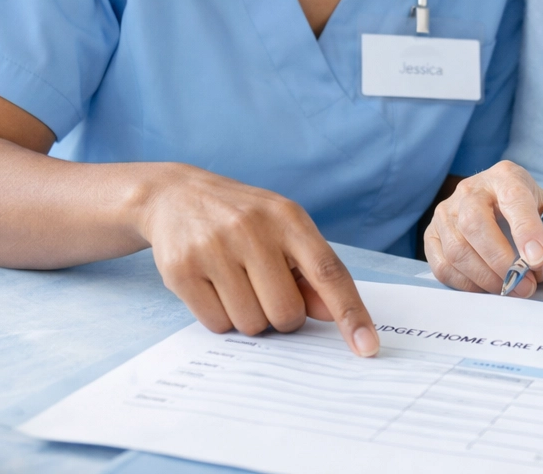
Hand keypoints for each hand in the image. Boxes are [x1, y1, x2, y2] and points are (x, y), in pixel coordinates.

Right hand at [136, 165, 378, 356]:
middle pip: (286, 313)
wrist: (175, 195)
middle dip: (281, 316)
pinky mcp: (181, 269)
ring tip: (236, 283)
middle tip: (265, 290)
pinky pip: (216, 325)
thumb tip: (331, 315)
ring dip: (249, 317)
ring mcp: (214, 248)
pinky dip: (220, 317)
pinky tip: (212, 286)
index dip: (351, 313)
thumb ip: (311, 271)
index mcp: (288, 218)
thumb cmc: (242, 218)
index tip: (368, 347)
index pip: (328, 272)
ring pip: (251, 324)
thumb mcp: (283, 230)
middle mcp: (251, 229)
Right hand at [425, 161, 542, 296]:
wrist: (515, 224)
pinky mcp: (433, 234)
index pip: (514, 198)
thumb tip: (540, 265)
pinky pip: (442, 265)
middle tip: (524, 285)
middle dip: (500, 261)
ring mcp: (448, 210)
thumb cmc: (540, 227)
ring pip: (456, 248)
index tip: (538, 260)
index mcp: (508, 177)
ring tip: (510, 289)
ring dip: (485, 278)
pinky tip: (487, 287)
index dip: (525, 230)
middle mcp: (473, 188)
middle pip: (474, 222)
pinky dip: (465, 284)